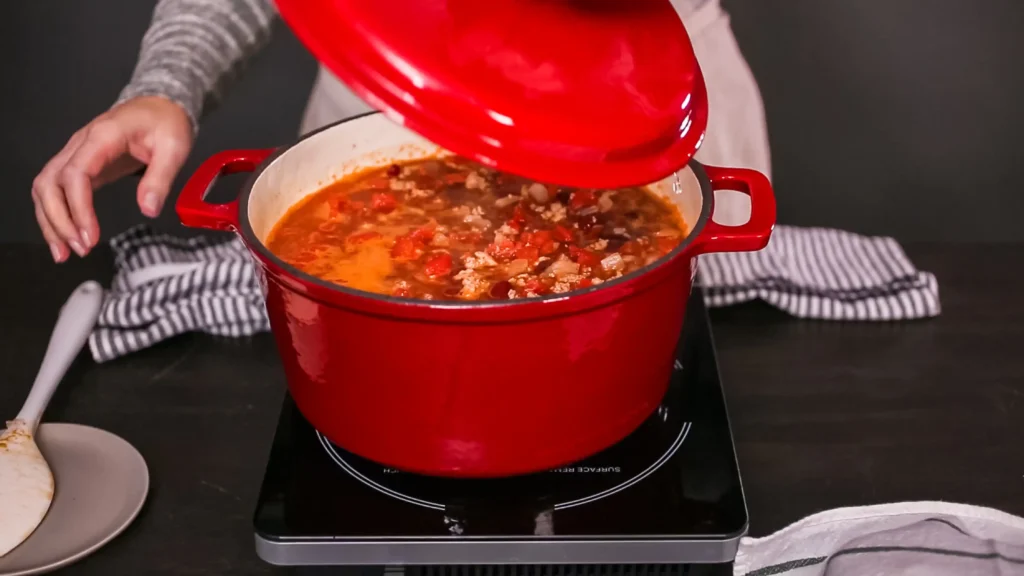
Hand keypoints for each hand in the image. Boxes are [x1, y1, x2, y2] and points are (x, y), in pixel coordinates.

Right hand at [32, 96, 193, 261]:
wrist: (159, 105)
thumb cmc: (165, 123)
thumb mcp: (174, 148)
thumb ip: (161, 178)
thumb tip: (149, 209)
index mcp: (102, 137)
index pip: (76, 174)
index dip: (79, 208)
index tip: (90, 236)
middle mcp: (80, 145)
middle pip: (50, 183)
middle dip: (59, 220)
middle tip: (79, 249)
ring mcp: (75, 154)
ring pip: (45, 188)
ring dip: (50, 221)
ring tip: (65, 252)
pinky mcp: (79, 165)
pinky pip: (55, 190)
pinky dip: (55, 214)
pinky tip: (65, 237)